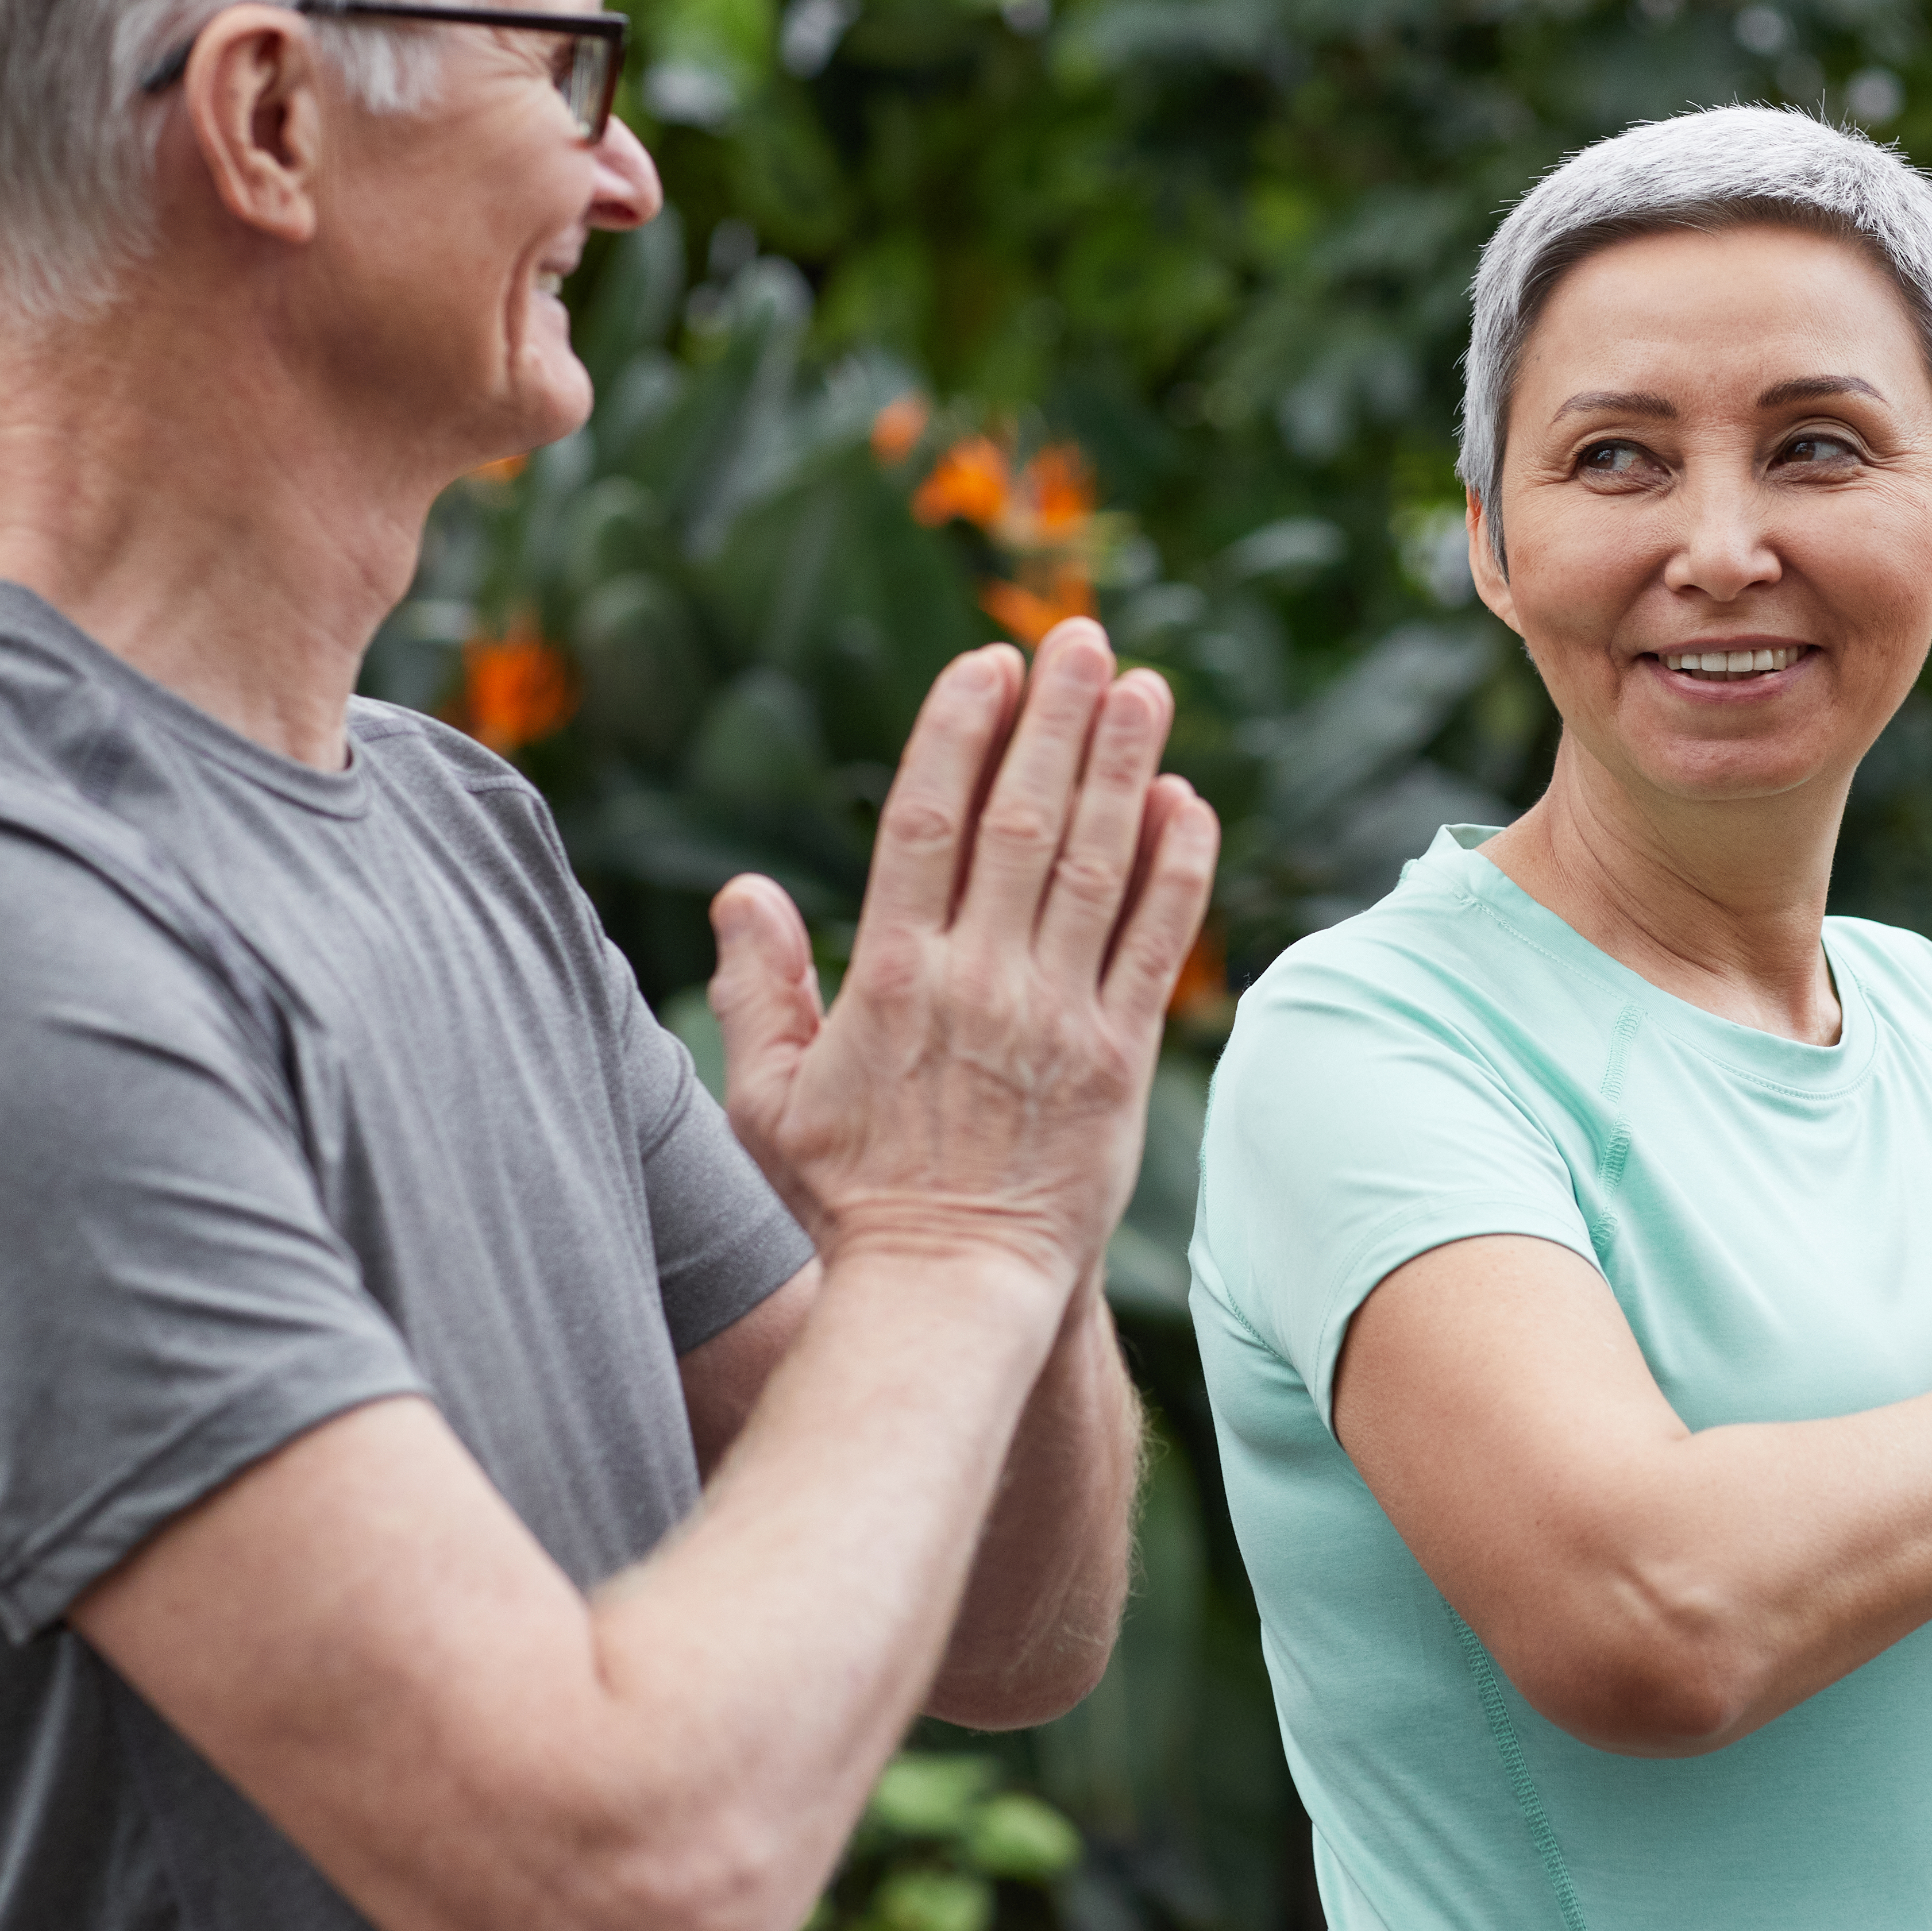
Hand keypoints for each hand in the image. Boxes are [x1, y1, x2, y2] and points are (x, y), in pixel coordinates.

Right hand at [706, 619, 1220, 1290]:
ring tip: (1146, 687)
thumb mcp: (768, 1100)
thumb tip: (743, 891)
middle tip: (1084, 637)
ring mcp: (1057, 1019)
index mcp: (892, 978)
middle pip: (1021, 822)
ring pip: (1095, 866)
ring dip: (1123, 769)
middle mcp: (979, 982)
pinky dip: (1175, 871)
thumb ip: (760, 990)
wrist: (946, 1293)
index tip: (988, 666)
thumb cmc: (845, 1201)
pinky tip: (1188, 803)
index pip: (927, 822)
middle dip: (1056, 720)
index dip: (960, 733)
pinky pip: (1153, 948)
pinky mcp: (1120, 1062)